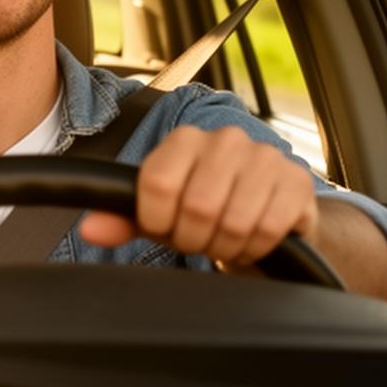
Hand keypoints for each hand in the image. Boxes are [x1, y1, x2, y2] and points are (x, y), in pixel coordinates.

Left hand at [78, 125, 317, 268]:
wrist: (266, 219)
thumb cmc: (202, 215)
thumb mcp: (157, 217)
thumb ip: (123, 219)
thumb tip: (90, 230)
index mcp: (184, 140)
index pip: (157, 184)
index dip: (157, 221)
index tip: (164, 228)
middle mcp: (226, 139)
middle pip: (196, 206)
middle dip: (193, 239)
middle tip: (198, 241)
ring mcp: (265, 156)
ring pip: (232, 221)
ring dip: (224, 246)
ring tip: (223, 240)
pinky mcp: (296, 181)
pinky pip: (268, 228)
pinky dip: (254, 247)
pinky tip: (251, 241)